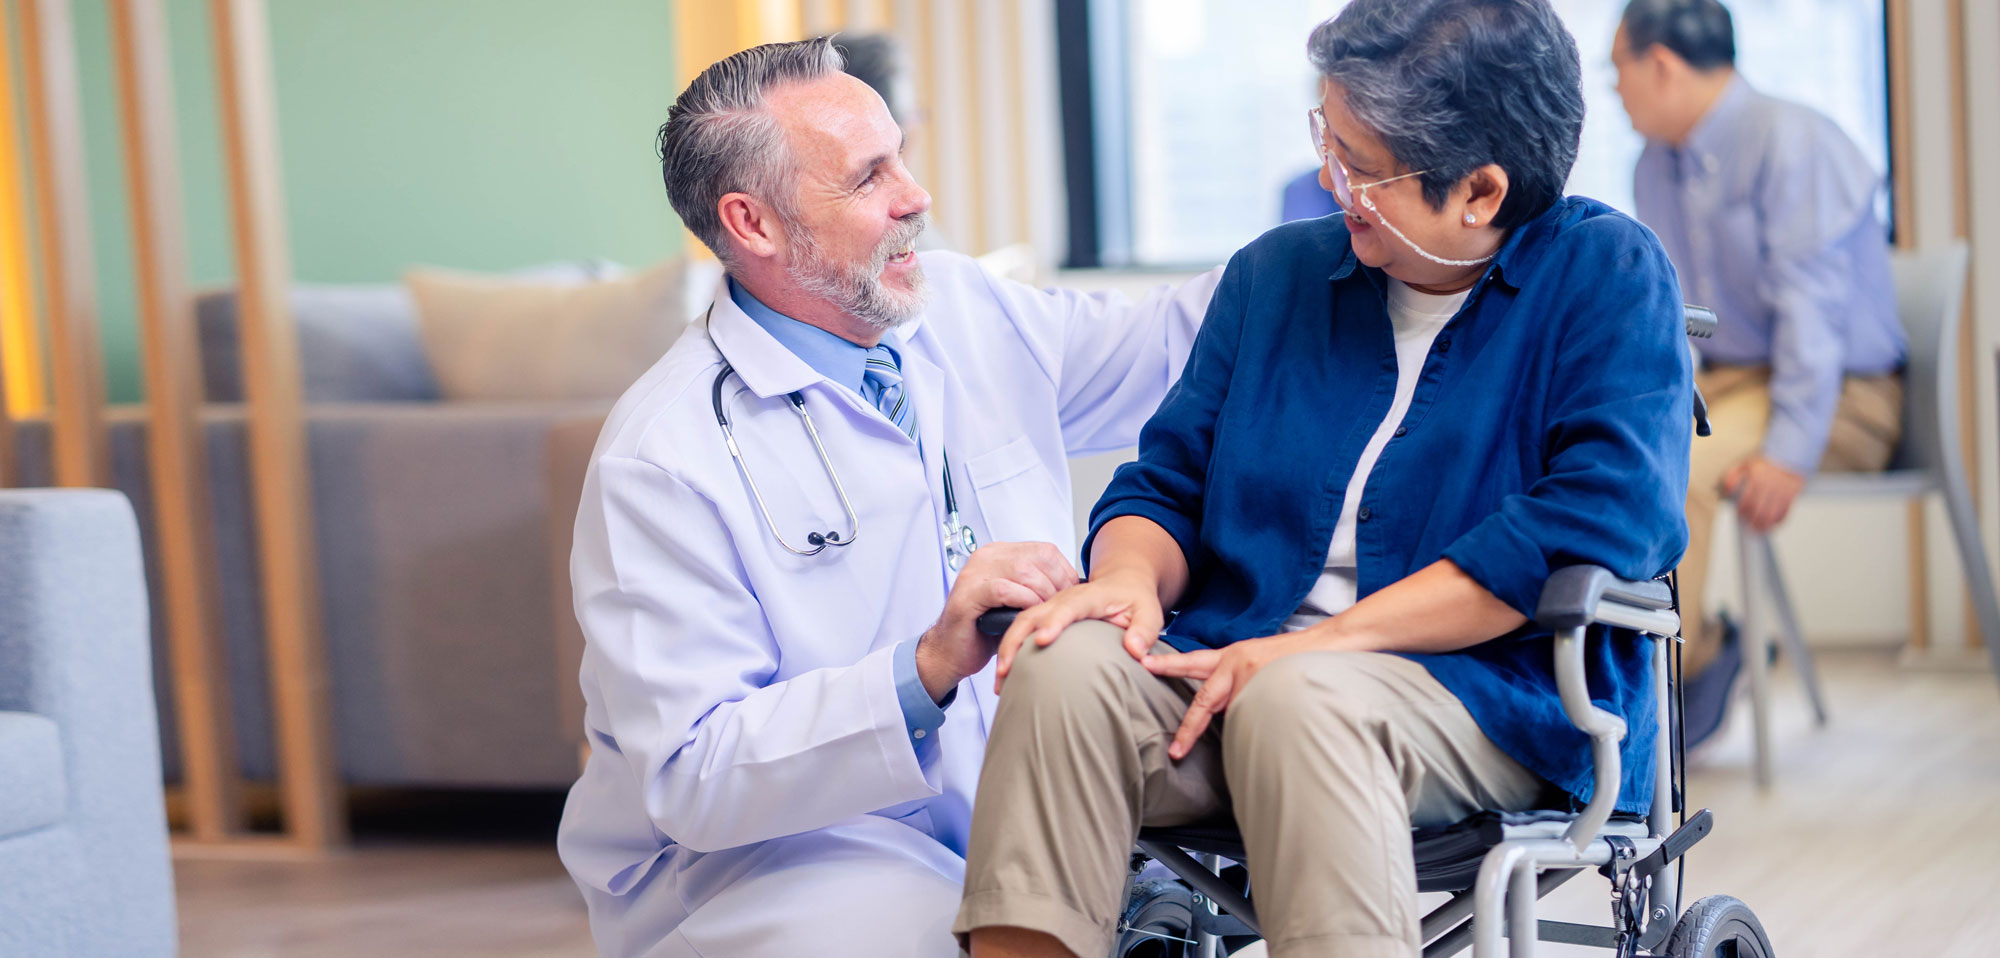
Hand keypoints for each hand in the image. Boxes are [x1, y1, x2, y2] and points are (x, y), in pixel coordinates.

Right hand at [915, 542, 1077, 701]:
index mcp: (1001, 554)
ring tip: (1046, 614)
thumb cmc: (987, 630)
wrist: (952, 652)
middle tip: (1062, 608)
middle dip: (1057, 584)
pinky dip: (1023, 602)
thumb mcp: (1019, 601)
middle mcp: (987, 556)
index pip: (1045, 550)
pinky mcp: (968, 592)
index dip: (1064, 573)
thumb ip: (1040, 587)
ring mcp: (974, 572)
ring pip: (1023, 570)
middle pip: (1037, 557)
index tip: (1072, 596)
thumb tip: (1078, 587)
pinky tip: (1028, 616)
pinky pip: (1004, 589)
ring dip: (1042, 594)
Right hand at [993, 568, 1165, 692]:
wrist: (1123, 582)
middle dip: (1015, 641)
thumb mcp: (1150, 612)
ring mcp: (1051, 607)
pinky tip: (1006, 674)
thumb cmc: (1134, 598)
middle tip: (1006, 671)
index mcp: (1089, 596)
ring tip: (1000, 679)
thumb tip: (1135, 651)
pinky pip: (1022, 629)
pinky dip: (1010, 649)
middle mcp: (1064, 599)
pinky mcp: (1044, 616)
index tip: (1042, 641)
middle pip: (1032, 614)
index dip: (1054, 622)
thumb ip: (1145, 631)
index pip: (1068, 607)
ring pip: (1021, 622)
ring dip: (1007, 649)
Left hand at [1141, 631, 1332, 759]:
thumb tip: (1223, 710)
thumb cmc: (1293, 655)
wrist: (1330, 641)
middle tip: (1176, 752)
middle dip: (1189, 729)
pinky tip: (1277, 721)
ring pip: (1236, 714)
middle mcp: (1236, 663)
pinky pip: (1257, 716)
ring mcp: (1253, 677)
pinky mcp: (1270, 687)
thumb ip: (1234, 680)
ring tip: (1266, 723)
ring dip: (1246, 725)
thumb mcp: (1254, 660)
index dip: (1167, 665)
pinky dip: (1262, 723)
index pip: (1191, 662)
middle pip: (1203, 701)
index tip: (1143, 664)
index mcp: (1230, 655)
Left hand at [1723, 456, 1805, 533]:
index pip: (1747, 500)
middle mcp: (1769, 485)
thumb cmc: (1763, 466)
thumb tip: (1728, 490)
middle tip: (1751, 526)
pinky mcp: (1792, 494)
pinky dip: (1779, 520)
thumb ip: (1732, 476)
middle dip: (1754, 521)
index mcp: (1755, 478)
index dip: (1743, 510)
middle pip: (1760, 510)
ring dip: (1766, 524)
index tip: (1741, 515)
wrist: (1787, 459)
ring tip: (1761, 529)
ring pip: (1773, 514)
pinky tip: (1774, 523)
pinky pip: (1786, 511)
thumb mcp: (1744, 466)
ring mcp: (1781, 490)